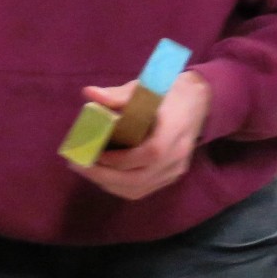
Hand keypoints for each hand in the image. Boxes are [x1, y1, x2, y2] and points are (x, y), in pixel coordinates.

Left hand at [70, 71, 211, 200]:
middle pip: (141, 177)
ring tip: (86, 170)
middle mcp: (177, 155)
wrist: (198, 103)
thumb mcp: (145, 87)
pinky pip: (143, 189)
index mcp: (175, 129)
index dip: (121, 158)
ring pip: (140, 188)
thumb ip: (118, 94)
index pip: (151, 153)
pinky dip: (119, 186)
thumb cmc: (168, 93)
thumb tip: (88, 93)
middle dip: (105, 175)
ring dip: (109, 183)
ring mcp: (175, 169)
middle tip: (79, 165)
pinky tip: (102, 176)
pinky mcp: (171, 176)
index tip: (96, 153)